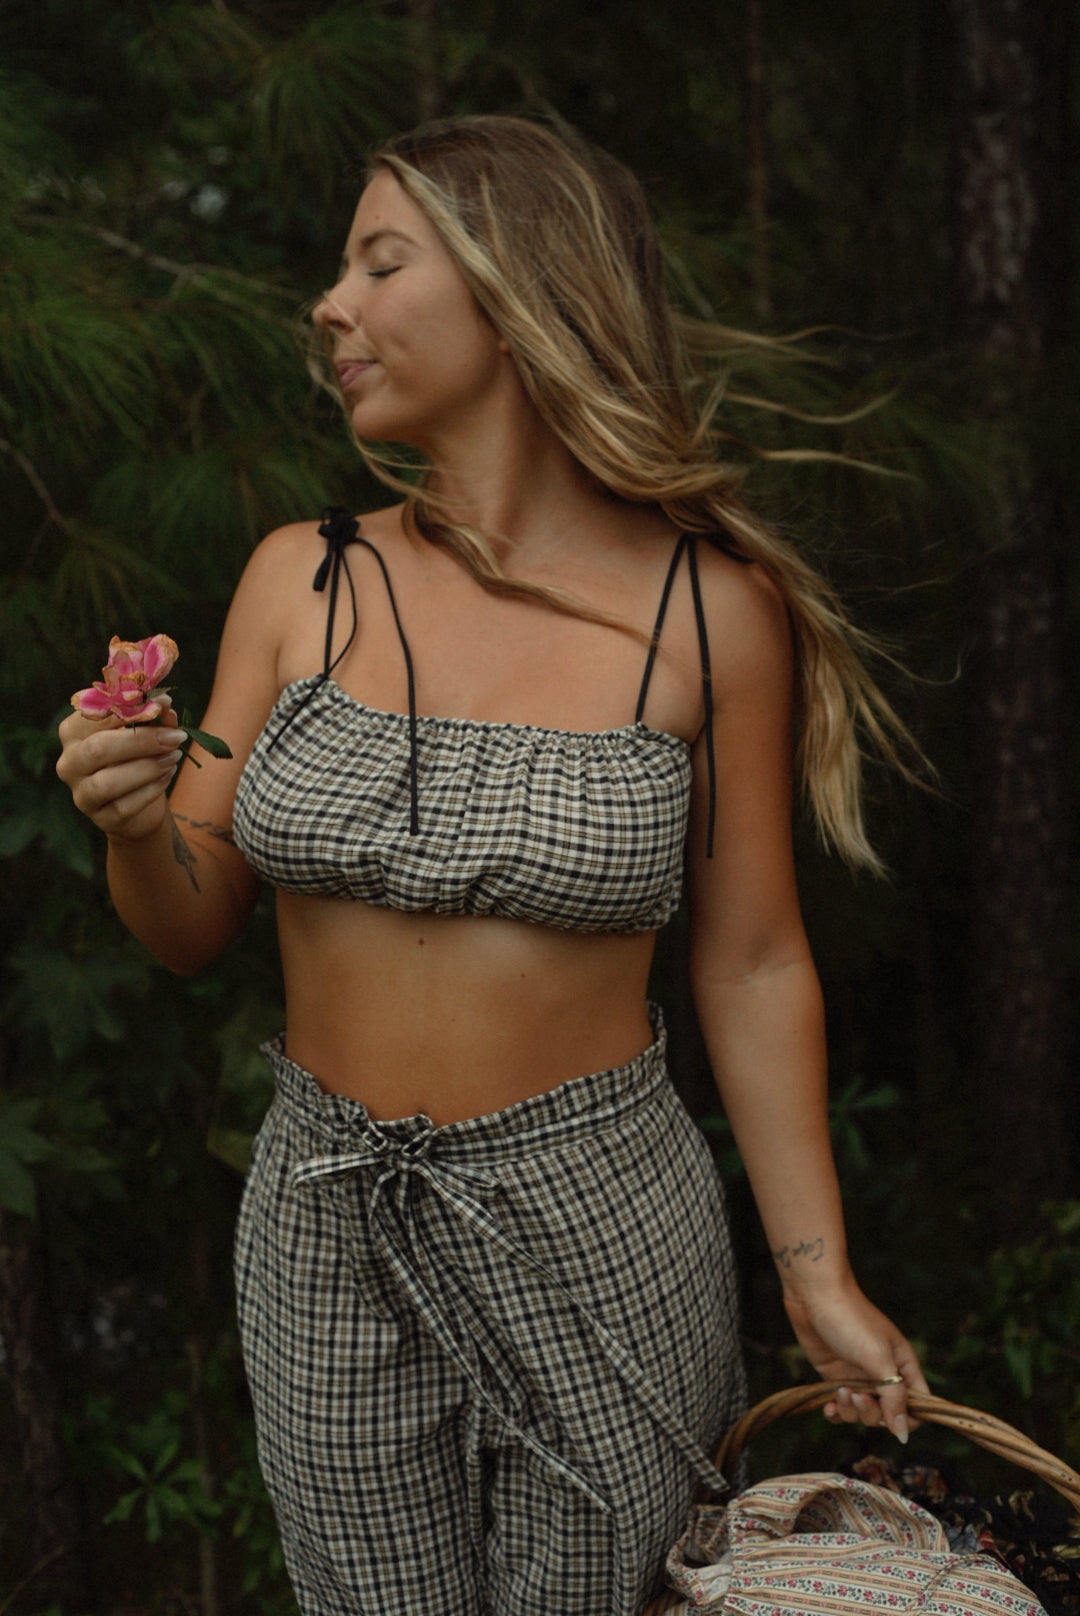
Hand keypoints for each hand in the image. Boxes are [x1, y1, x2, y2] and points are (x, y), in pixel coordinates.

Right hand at [56, 697, 186, 842]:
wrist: (140, 804)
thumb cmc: (137, 758)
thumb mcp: (145, 732)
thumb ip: (152, 718)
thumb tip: (165, 706)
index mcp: (73, 732)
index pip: (95, 716)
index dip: (131, 707)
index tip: (164, 703)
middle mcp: (69, 762)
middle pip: (98, 749)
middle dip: (142, 741)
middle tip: (176, 736)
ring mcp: (81, 793)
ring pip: (109, 782)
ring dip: (149, 767)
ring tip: (174, 757)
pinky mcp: (101, 818)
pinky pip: (125, 805)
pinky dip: (152, 789)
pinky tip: (166, 776)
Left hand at [782, 1274, 927, 1443]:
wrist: (814, 1295)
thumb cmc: (851, 1319)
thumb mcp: (878, 1357)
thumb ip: (894, 1396)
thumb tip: (903, 1434)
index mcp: (903, 1366)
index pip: (918, 1405)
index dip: (908, 1420)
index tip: (890, 1420)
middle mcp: (883, 1374)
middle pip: (887, 1415)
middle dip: (872, 1413)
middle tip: (857, 1395)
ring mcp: (858, 1377)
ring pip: (862, 1414)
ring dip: (851, 1411)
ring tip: (840, 1392)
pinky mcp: (835, 1377)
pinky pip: (841, 1408)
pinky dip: (836, 1412)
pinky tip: (828, 1408)